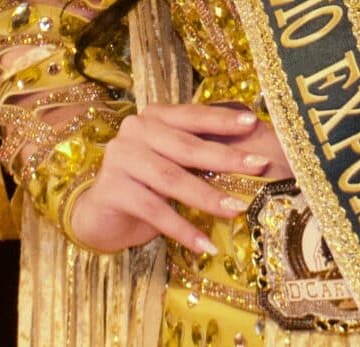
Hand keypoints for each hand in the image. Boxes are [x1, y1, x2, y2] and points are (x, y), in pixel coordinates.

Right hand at [66, 102, 272, 254]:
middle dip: (225, 157)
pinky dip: (182, 229)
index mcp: (153, 118)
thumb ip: (200, 153)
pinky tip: (205, 244)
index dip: (223, 120)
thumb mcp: (174, 164)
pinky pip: (154, 210)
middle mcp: (134, 131)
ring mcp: (120, 158)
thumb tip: (251, 153)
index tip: (253, 124)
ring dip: (207, 196)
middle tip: (259, 167)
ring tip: (237, 210)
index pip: (192, 115)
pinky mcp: (111, 189)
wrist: (100, 215)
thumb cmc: (146, 186)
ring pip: (171, 178)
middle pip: (186, 146)